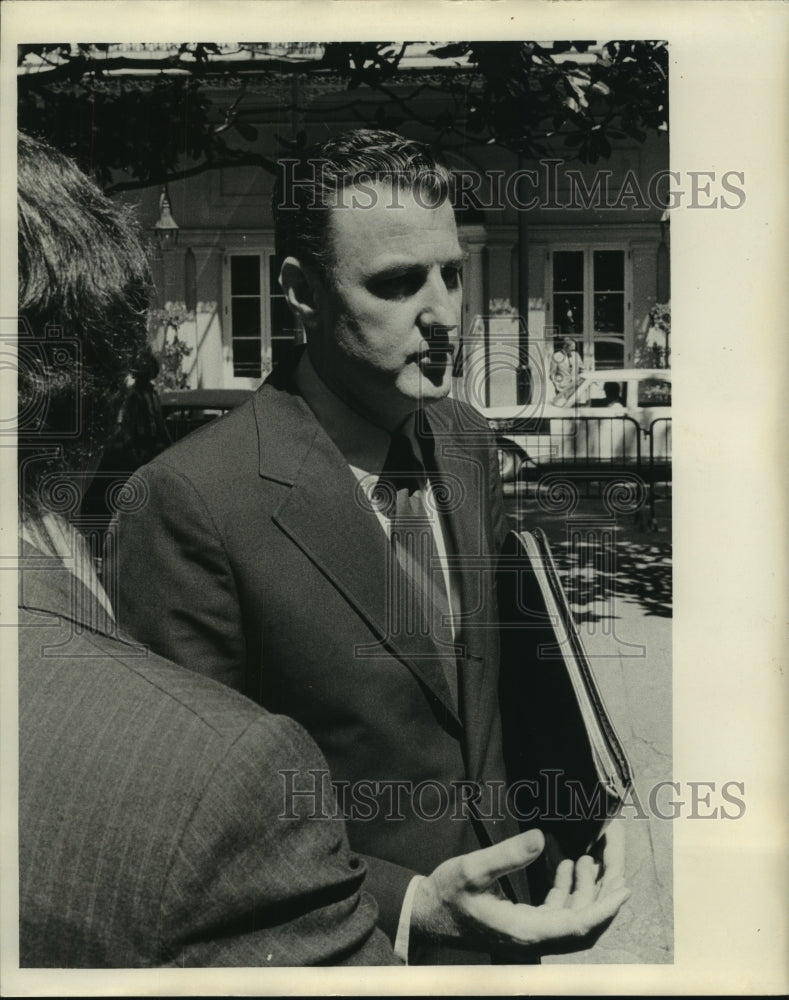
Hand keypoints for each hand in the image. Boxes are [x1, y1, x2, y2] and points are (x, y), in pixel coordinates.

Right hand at [410, 828, 628, 957]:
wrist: (426, 915)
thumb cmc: (447, 894)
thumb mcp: (473, 869)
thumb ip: (508, 855)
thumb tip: (542, 838)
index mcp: (526, 930)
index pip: (579, 924)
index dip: (605, 906)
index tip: (624, 887)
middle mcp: (534, 936)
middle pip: (584, 921)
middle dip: (604, 892)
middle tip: (615, 860)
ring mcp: (531, 931)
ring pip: (574, 915)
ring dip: (587, 888)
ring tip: (591, 855)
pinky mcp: (525, 923)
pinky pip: (558, 910)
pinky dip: (568, 889)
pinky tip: (567, 865)